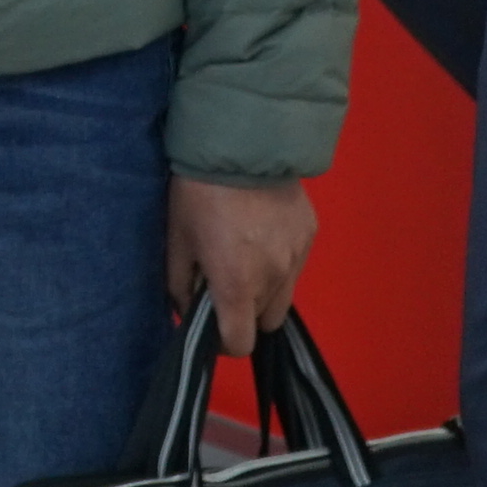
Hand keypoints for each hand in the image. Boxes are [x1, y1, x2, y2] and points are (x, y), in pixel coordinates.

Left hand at [167, 176, 315, 353]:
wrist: (241, 142)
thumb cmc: (198, 193)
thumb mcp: (177, 239)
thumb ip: (179, 285)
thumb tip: (187, 310)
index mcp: (237, 285)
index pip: (241, 344)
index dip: (225, 342)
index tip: (213, 323)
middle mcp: (273, 279)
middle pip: (264, 322)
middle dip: (245, 312)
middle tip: (227, 281)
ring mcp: (297, 257)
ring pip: (284, 295)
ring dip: (265, 288)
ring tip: (246, 254)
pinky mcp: (309, 234)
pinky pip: (295, 264)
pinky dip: (280, 260)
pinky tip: (264, 230)